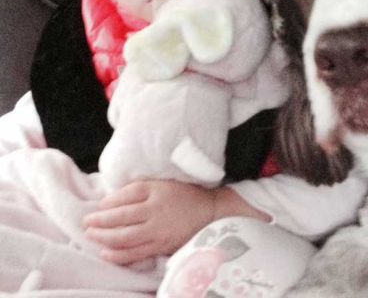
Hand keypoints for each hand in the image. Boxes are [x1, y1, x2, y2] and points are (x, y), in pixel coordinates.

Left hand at [83, 179, 215, 264]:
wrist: (209, 212)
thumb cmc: (184, 194)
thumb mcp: (164, 183)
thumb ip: (141, 188)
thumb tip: (113, 198)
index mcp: (157, 191)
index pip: (128, 194)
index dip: (110, 201)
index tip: (98, 205)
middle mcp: (157, 211)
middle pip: (122, 217)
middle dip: (100, 221)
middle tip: (86, 222)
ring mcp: (159, 231)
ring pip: (125, 237)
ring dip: (104, 238)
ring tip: (91, 236)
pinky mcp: (161, 246)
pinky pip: (136, 253)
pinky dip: (118, 255)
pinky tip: (106, 253)